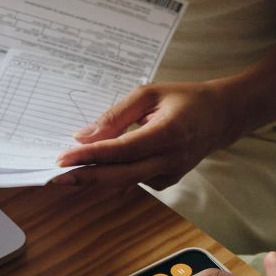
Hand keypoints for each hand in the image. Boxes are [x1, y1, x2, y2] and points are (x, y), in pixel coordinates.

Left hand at [53, 80, 238, 189]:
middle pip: (120, 176)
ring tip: (66, 172)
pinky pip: (132, 179)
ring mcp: (169, 175)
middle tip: (54, 177)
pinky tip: (95, 167)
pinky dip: (112, 174)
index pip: (122, 151)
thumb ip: (116, 115)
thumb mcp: (149, 94)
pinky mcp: (165, 182)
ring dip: (95, 177)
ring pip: (124, 181)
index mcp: (168, 134)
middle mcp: (170, 160)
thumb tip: (84, 136)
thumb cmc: (185, 100)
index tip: (63, 159)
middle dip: (85, 177)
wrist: (221, 117)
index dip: (91, 156)